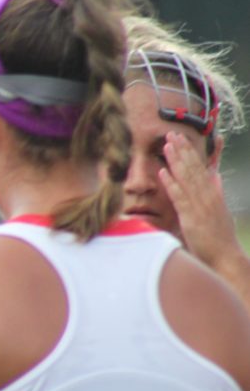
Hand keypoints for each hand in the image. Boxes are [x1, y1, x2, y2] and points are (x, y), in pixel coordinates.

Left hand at [159, 131, 239, 269]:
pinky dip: (171, 183)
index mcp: (213, 193)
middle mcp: (208, 195)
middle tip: (172, 133)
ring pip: (187, 178)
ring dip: (176, 160)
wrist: (226, 257)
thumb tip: (214, 177)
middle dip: (182, 150)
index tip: (182, 139)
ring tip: (166, 145)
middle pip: (194, 168)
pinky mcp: (192, 216)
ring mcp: (200, 205)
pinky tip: (163, 172)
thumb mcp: (219, 210)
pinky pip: (180, 196)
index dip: (190, 153)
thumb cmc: (219, 238)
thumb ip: (216, 192)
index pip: (200, 168)